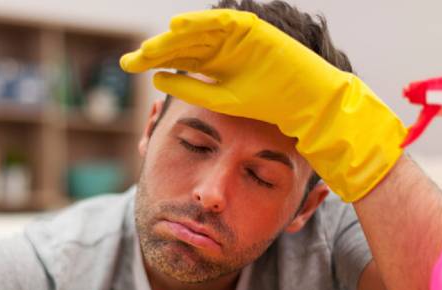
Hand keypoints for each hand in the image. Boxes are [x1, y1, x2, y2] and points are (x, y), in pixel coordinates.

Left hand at [121, 9, 405, 201]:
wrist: (311, 107)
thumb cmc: (271, 114)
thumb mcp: (225, 106)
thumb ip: (196, 94)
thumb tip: (160, 85)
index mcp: (216, 68)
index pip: (179, 60)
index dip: (155, 62)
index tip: (129, 67)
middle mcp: (224, 50)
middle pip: (184, 45)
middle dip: (156, 50)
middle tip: (130, 58)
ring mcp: (238, 40)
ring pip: (199, 33)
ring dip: (174, 36)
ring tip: (150, 44)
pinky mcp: (254, 32)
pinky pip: (224, 23)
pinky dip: (203, 22)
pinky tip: (178, 27)